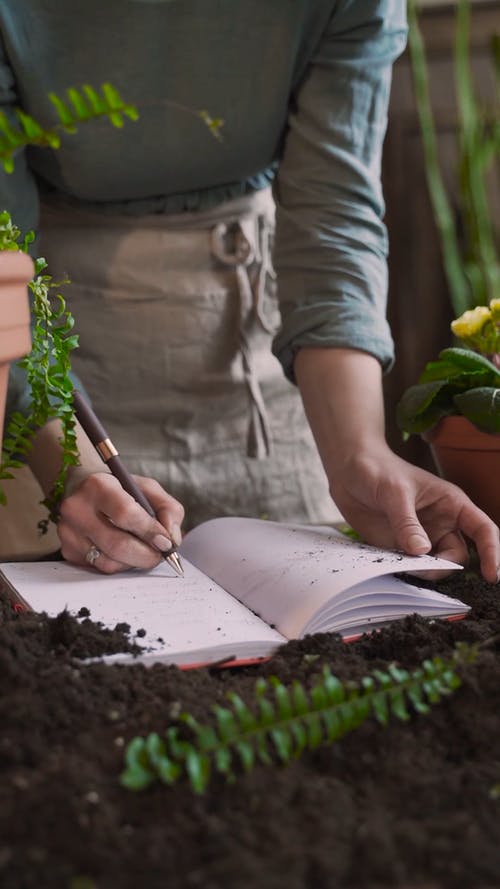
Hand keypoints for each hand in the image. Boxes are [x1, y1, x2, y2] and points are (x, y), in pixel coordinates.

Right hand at [57, 471, 184, 572]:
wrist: (82, 490)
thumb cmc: (120, 490)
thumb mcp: (147, 489)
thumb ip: (168, 509)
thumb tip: (172, 539)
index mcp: (98, 485)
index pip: (126, 514)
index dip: (150, 532)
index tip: (166, 542)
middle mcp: (77, 508)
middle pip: (117, 545)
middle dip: (146, 555)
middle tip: (159, 555)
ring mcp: (68, 532)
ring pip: (109, 563)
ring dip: (133, 563)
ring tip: (141, 551)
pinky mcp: (67, 550)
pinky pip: (100, 568)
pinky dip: (119, 565)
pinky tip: (123, 553)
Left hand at [329, 442, 499, 583]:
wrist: (348, 471)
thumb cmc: (378, 470)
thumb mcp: (394, 492)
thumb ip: (407, 522)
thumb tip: (421, 552)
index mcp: (451, 503)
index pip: (482, 529)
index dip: (491, 552)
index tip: (490, 575)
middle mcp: (441, 523)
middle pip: (457, 556)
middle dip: (442, 567)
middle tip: (418, 568)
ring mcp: (421, 537)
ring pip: (434, 566)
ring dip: (422, 572)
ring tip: (400, 564)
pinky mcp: (399, 548)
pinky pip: (409, 568)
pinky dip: (404, 572)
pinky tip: (390, 566)